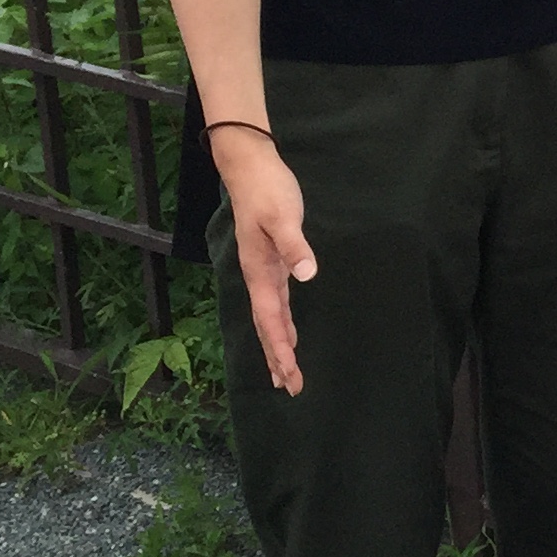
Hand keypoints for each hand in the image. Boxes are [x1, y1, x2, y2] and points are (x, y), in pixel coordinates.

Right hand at [213, 130, 316, 394]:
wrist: (250, 168)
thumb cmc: (267, 191)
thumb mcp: (282, 216)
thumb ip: (294, 245)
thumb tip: (306, 274)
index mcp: (259, 272)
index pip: (271, 320)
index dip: (280, 349)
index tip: (289, 375)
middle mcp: (259, 278)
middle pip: (268, 327)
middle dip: (278, 358)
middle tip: (291, 388)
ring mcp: (264, 272)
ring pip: (271, 318)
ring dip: (278, 346)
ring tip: (285, 373)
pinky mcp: (271, 262)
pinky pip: (275, 304)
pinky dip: (280, 324)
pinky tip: (286, 334)